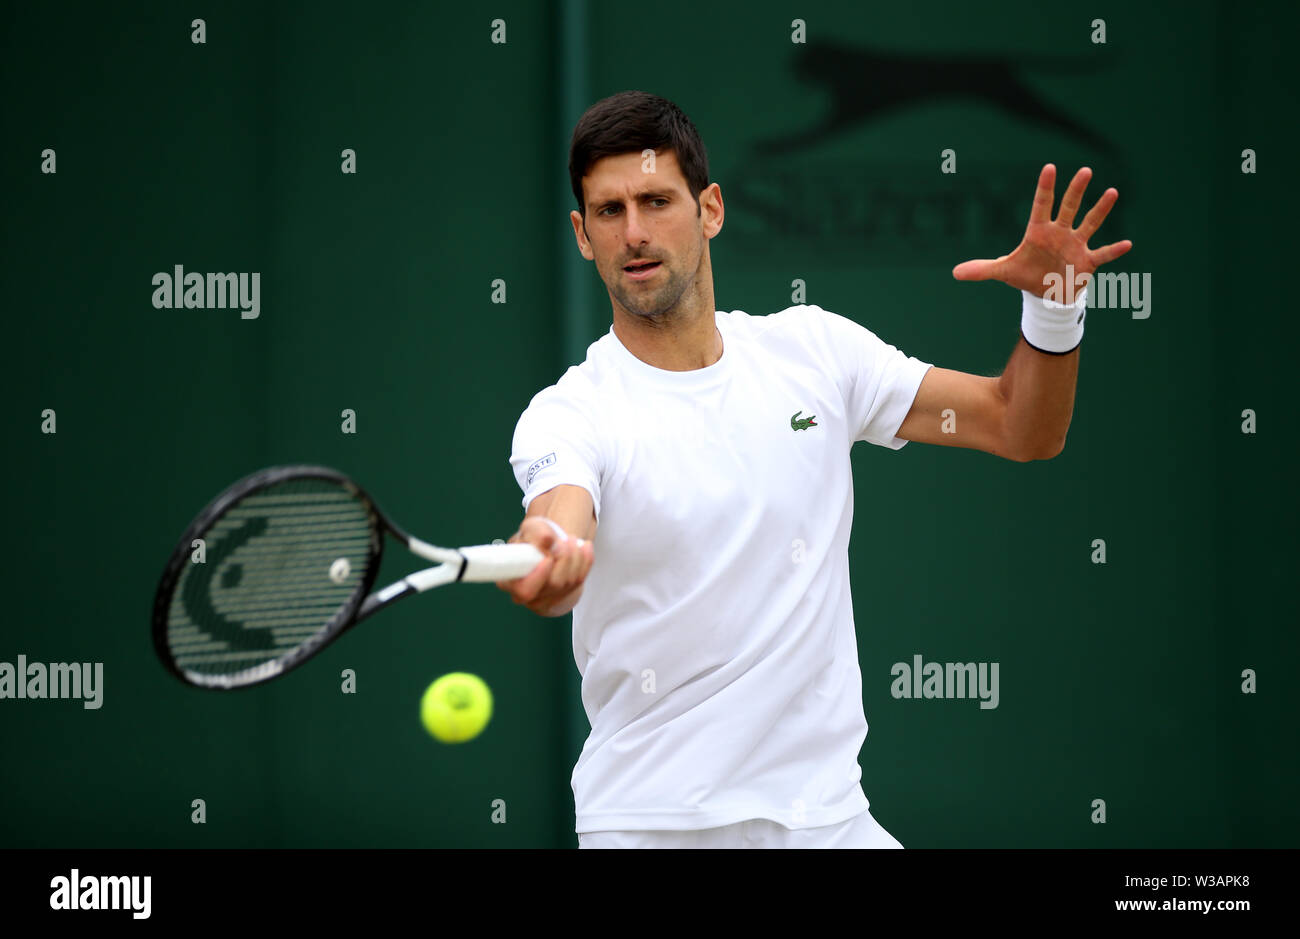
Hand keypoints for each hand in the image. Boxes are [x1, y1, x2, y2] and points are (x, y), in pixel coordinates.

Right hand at [495, 516, 594, 616]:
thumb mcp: (530, 529)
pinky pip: (579, 581)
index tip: (548, 558)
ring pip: (568, 583)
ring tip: (571, 539)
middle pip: (553, 584)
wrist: (547, 547)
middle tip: (563, 541)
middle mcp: (527, 595)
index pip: (524, 589)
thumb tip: (548, 540)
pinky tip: (584, 547)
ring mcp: (546, 598)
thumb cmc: (533, 539)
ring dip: (575, 557)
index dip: (539, 575)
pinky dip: (586, 561)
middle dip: (563, 559)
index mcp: (510, 581)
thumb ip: (536, 533)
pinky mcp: (563, 596)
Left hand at [952, 164, 1132, 298]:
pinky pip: (1103, 254)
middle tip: (1085, 171)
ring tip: (1112, 192)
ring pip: (1089, 223)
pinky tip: (1128, 243)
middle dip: (1075, 191)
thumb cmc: (1026, 275)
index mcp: (1039, 232)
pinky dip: (1114, 250)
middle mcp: (1060, 233)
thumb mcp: (1003, 272)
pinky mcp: (1087, 262)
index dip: (1044, 188)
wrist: (1046, 294)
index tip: (1050, 168)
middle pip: (1068, 208)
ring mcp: (1076, 245)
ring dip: (1100, 210)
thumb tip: (955, 273)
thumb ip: (982, 269)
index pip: (1041, 205)